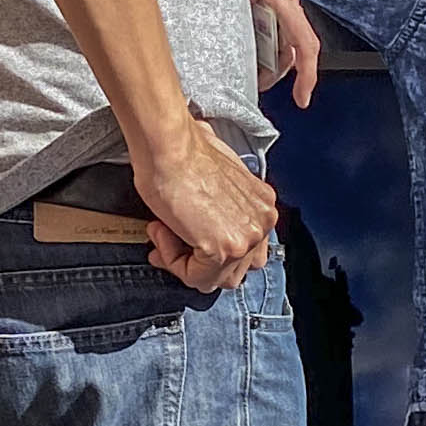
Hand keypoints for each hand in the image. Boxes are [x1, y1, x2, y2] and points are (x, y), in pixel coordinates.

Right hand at [129, 115, 276, 293]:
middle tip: (166, 242)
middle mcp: (263, 222)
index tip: (182, 242)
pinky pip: (195, 276)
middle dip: (195, 260)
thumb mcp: (213, 183)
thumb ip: (217, 213)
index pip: (244, 252)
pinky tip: (163, 231)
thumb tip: (198, 231)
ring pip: (213, 278)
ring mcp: (248, 237)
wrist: (170, 146)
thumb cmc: (184, 155)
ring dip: (181, 259)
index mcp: (262, 205)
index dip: (208, 251)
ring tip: (163, 231)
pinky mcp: (226, 249)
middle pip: (233, 270)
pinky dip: (172, 260)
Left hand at [241, 0, 322, 107]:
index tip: (302, 98)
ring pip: (284, 36)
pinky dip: (266, 40)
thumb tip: (231, 54)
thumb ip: (233, 18)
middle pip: (293, 46)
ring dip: (270, 57)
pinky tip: (247, 46)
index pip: (304, 42)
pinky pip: (277, 22)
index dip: (306, 74)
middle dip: (278, 71)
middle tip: (257, 87)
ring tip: (249, 70)